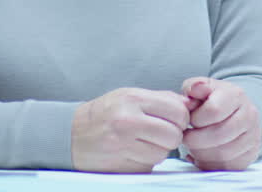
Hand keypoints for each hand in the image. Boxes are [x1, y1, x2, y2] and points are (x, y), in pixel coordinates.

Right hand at [70, 87, 190, 172]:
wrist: (71, 134)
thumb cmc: (104, 113)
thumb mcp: (130, 95)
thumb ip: (161, 99)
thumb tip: (190, 105)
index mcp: (133, 99)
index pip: (177, 111)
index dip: (181, 118)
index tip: (173, 120)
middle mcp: (128, 121)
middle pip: (173, 135)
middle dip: (171, 136)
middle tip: (159, 133)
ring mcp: (123, 146)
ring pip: (163, 153)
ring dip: (158, 150)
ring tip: (142, 142)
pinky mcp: (120, 166)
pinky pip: (148, 166)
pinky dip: (145, 161)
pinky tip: (132, 152)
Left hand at [180, 77, 261, 170]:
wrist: (236, 112)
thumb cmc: (213, 100)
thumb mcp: (203, 87)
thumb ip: (194, 86)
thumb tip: (194, 90)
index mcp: (236, 95)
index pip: (213, 111)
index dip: (195, 119)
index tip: (188, 121)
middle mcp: (249, 115)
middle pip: (218, 135)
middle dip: (195, 140)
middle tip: (186, 138)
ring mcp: (253, 136)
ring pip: (223, 154)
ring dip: (202, 153)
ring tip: (194, 146)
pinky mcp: (252, 154)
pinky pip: (228, 166)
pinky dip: (211, 164)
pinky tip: (204, 155)